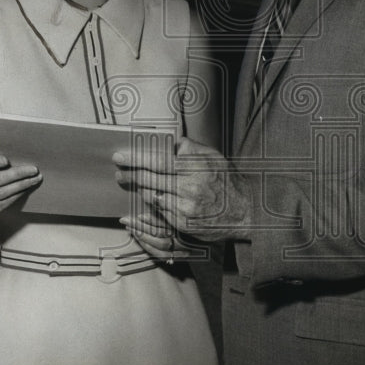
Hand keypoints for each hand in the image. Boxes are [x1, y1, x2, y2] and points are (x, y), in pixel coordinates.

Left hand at [113, 137, 249, 241]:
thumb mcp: (213, 156)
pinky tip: (149, 197)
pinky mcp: (184, 223)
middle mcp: (190, 188)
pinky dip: (152, 203)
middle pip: (151, 180)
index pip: (159, 162)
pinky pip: (160, 211)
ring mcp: (186, 208)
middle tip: (119, 171)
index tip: (120, 156)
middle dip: (131, 175)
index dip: (136, 159)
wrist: (244, 211)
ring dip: (140, 189)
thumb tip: (170, 141)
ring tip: (131, 182)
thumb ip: (190, 148)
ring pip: (152, 196)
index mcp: (196, 168)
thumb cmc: (227, 181)